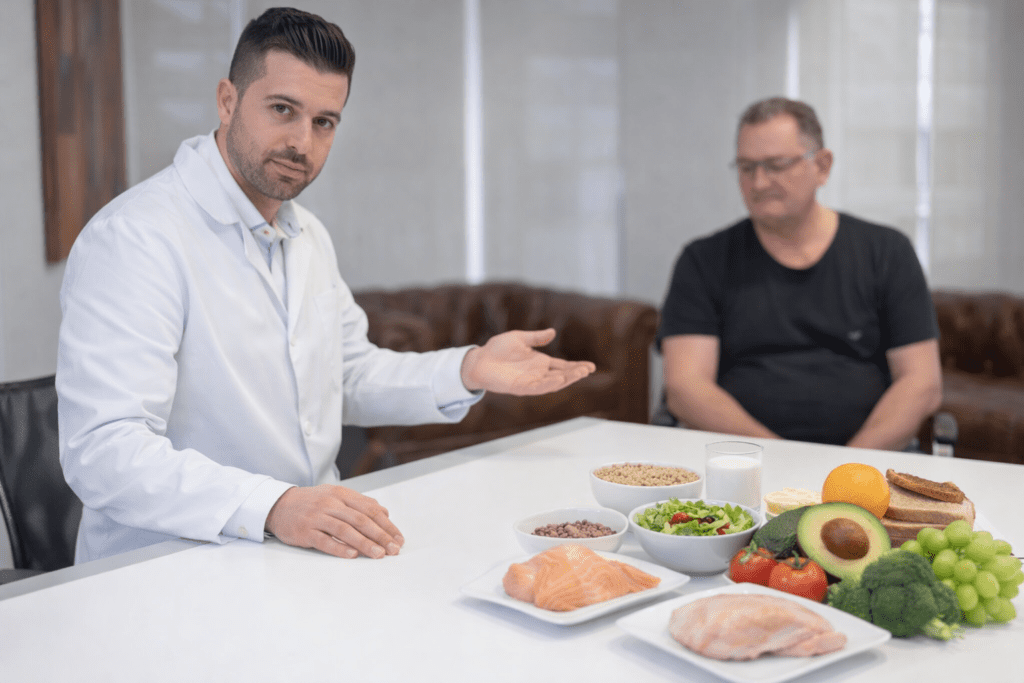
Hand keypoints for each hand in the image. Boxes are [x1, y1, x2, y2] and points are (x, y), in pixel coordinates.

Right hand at [264, 485, 403, 558]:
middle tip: (393, 549)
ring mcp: (317, 517)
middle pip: (360, 519)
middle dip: (380, 536)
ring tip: (379, 555)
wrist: (279, 505)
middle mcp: (330, 503)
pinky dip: (339, 548)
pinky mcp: (305, 531)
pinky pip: (324, 541)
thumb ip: (360, 504)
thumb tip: (385, 513)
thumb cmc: (313, 502)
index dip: (386, 524)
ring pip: (345, 530)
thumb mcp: (336, 496)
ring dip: (364, 543)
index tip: (398, 538)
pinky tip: (352, 556)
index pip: (370, 508)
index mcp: (341, 494)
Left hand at [460, 328, 595, 394]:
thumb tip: (553, 332)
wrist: (479, 360)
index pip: (563, 365)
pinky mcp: (520, 387)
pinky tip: (559, 379)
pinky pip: (537, 387)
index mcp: (540, 362)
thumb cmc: (497, 349)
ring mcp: (530, 381)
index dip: (577, 366)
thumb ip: (536, 338)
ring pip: (553, 383)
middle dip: (576, 373)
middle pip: (562, 375)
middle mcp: (538, 373)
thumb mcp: (520, 338)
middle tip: (588, 369)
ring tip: (579, 373)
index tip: (591, 366)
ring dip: (566, 379)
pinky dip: (549, 384)